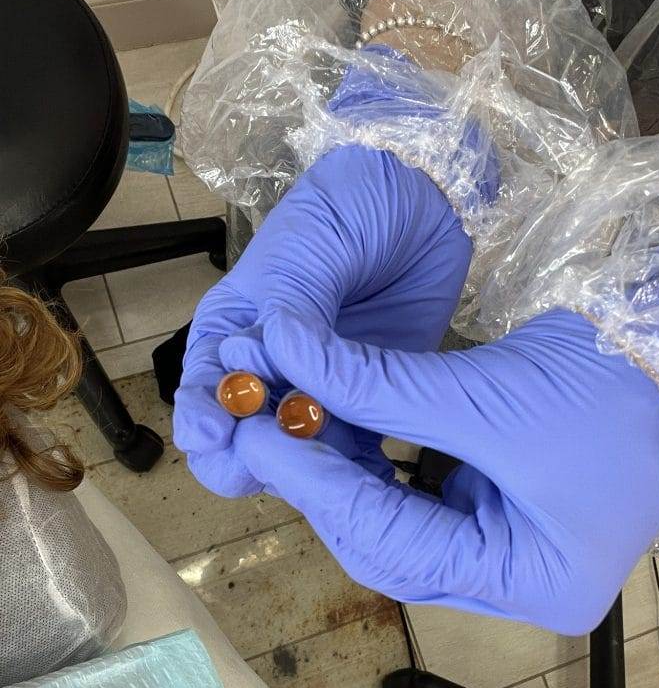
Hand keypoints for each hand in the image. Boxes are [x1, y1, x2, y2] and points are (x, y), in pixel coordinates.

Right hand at [173, 144, 471, 496]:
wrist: (429, 203)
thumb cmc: (353, 209)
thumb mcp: (310, 247)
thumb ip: (292, 311)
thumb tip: (264, 363)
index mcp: (236, 325)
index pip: (204, 382)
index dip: (201, 414)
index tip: (210, 437)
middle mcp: (271, 366)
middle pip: (242, 430)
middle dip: (246, 455)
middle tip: (264, 468)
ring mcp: (322, 388)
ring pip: (297, 450)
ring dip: (305, 468)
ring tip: (322, 478)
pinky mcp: (370, 401)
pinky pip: (355, 448)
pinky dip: (355, 470)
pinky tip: (366, 484)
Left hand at [229, 307, 658, 634]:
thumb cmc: (609, 389)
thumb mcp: (485, 395)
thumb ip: (380, 386)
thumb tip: (288, 352)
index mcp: (529, 584)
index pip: (394, 546)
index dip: (319, 489)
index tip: (259, 437)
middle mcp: (514, 581)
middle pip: (390, 544)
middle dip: (325, 485)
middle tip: (267, 427)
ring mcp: (506, 546)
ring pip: (398, 521)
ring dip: (346, 471)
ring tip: (293, 422)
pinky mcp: (497, 506)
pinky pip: (419, 494)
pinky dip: (379, 460)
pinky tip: (342, 425)